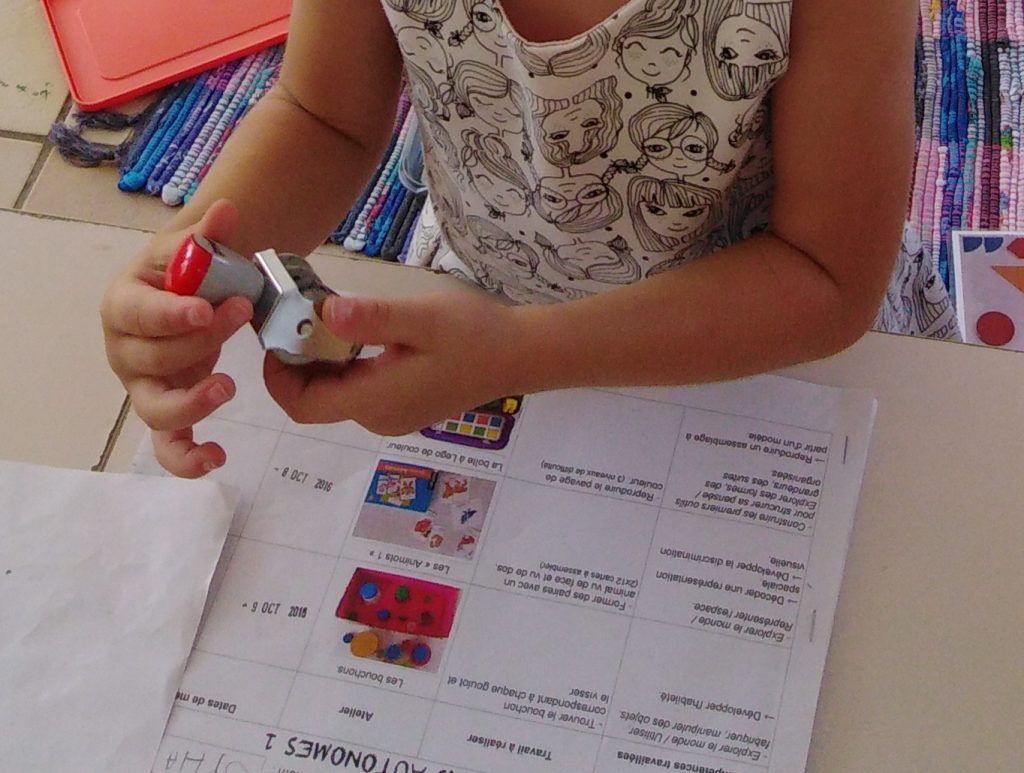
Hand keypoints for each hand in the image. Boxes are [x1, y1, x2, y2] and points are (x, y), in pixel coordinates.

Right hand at [101, 200, 253, 476]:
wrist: (195, 298)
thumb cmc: (188, 275)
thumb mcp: (195, 250)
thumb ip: (208, 235)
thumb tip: (226, 209)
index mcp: (124, 304)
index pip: (138, 313)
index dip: (170, 314)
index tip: (205, 308)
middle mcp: (125, 350)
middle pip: (154, 357)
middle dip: (201, 340)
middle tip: (242, 313)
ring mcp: (144, 386)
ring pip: (154, 407)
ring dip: (190, 402)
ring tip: (229, 387)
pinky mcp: (166, 412)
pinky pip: (168, 446)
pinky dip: (186, 458)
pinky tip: (217, 458)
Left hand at [263, 290, 519, 434]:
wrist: (521, 355)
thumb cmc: (475, 334)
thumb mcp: (423, 318)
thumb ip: (373, 318)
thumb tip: (325, 315)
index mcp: (376, 400)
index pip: (303, 405)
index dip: (277, 376)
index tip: (276, 332)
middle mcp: (377, 417)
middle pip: (315, 400)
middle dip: (296, 361)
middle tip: (296, 313)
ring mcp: (392, 415)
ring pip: (336, 394)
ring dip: (320, 361)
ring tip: (322, 316)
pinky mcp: (404, 406)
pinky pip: (358, 390)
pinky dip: (343, 365)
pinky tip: (353, 332)